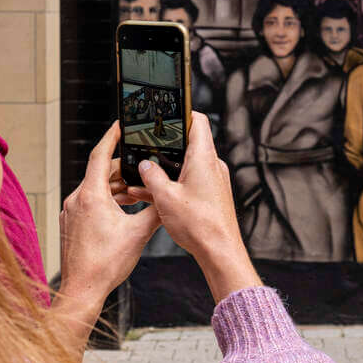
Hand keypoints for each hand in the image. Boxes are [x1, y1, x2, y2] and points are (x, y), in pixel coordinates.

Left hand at [54, 122, 159, 349]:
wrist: (82, 290)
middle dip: (121, 168)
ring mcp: (71, 212)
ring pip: (95, 189)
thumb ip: (155, 212)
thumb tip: (169, 199)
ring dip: (115, 187)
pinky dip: (105, 200)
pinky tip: (121, 210)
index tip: (121, 125)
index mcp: (91, 195)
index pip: (101, 155)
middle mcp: (76, 199)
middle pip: (100, 172)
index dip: (112, 137)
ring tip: (135, 190)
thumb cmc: (106, 264)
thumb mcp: (138, 234)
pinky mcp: (71, 224)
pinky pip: (89, 202)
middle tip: (140, 165)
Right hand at [122, 112, 261, 302]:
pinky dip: (172, 186)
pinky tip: (152, 196)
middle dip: (164, 148)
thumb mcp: (165, 196)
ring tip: (142, 180)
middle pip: (187, 144)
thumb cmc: (200, 225)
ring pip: (185, 166)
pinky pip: (188, 183)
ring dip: (165, 171)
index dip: (182, 112)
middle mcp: (212, 165)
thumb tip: (145, 166)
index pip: (197, 121)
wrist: (219, 252)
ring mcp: (212, 181)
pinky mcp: (210, 195)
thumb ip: (152, 176)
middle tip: (145, 149)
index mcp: (204, 158)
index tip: (167, 111)